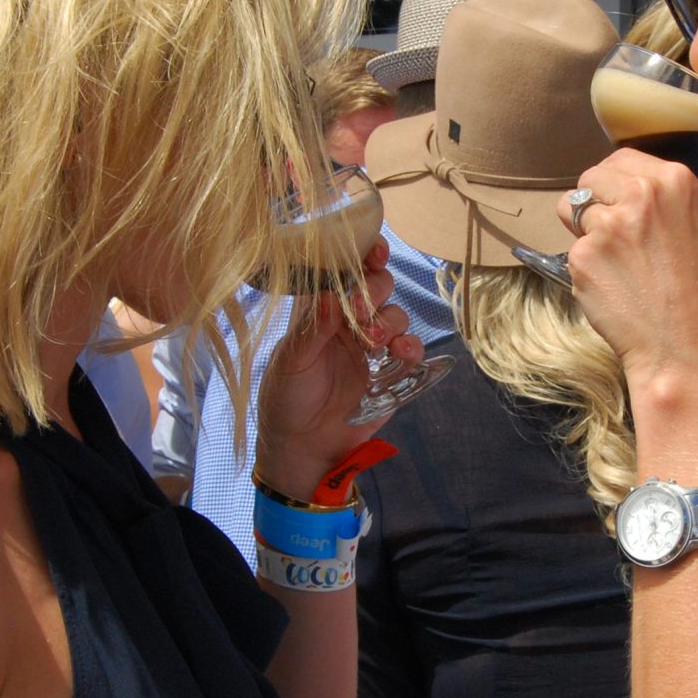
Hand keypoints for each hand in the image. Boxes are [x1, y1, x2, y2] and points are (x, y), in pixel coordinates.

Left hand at [255, 238, 415, 494]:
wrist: (304, 448)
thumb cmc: (287, 399)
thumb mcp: (291, 363)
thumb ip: (312, 331)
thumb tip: (328, 295)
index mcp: (321, 311)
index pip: (343, 273)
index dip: (360, 256)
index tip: (373, 249)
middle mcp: (349, 322)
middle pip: (376, 286)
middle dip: (375, 289)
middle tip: (360, 309)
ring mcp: (372, 346)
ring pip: (395, 314)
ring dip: (389, 320)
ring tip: (373, 342)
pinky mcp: (391, 372)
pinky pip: (410, 349)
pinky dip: (411, 346)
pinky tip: (401, 353)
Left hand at [561, 150, 697, 391]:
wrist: (689, 348)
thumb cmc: (695, 295)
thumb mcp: (689, 225)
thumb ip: (652, 200)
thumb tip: (609, 187)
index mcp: (674, 179)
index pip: (620, 159)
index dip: (615, 186)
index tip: (627, 211)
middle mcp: (641, 192)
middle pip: (589, 178)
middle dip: (594, 205)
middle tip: (621, 243)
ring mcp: (609, 224)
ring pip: (570, 211)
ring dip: (584, 235)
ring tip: (619, 267)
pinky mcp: (583, 256)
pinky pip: (571, 252)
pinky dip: (585, 271)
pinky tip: (614, 291)